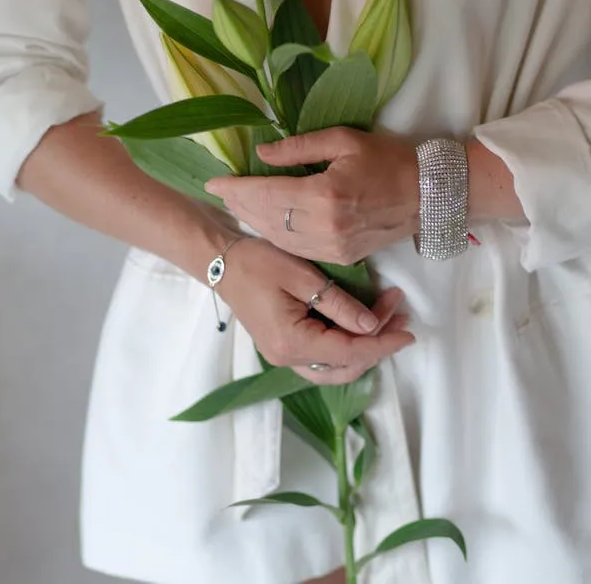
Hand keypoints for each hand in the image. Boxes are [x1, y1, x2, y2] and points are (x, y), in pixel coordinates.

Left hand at [206, 127, 419, 264]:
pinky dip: (276, 236)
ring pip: (280, 238)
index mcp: (325, 195)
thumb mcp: (344, 140)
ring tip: (237, 205)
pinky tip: (265, 223)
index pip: (267, 193)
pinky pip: (298, 249)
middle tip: (220, 192)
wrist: (430, 194)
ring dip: (254, 222)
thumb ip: (298, 148)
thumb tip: (262, 153)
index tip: (213, 181)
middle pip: (268, 218)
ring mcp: (333, 248)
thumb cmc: (389, 159)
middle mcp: (325, 227)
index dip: (237, 188)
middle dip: (240, 205)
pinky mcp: (342, 257)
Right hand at [219, 237, 414, 383]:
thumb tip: (371, 326)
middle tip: (400, 314)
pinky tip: (359, 324)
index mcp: (293, 342)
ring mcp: (284, 356)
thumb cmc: (258, 262)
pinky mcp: (283, 347)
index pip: (350, 352)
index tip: (408, 331)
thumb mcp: (302, 275)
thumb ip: (338, 303)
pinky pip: (322, 358)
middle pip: (346, 366)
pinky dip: (346, 346)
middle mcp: (288, 358)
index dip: (383, 343)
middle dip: (378, 343)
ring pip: (335, 367)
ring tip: (387, 318)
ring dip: (364, 347)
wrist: (221, 263)